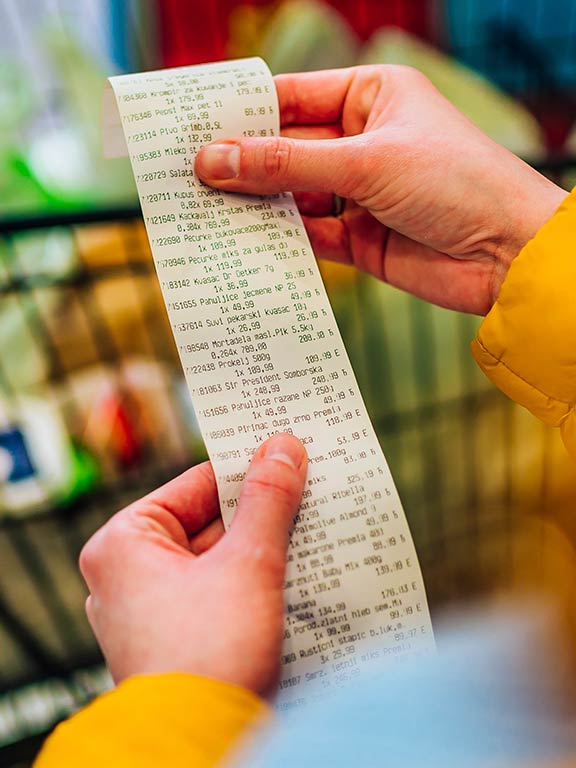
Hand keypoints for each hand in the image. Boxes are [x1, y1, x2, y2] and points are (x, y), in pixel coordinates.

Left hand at [79, 433, 306, 696]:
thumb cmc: (208, 655)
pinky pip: (219, 591)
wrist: (201, 748)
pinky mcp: (176, 638)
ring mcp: (150, 610)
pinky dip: (253, 581)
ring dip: (263, 548)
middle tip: (309, 491)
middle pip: (209, 522)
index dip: (247, 468)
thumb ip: (268, 500)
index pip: (196, 484)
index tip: (288, 454)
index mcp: (123, 542)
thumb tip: (282, 447)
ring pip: (217, 558)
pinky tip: (297, 572)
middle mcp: (128, 573)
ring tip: (312, 529)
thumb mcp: (248, 563)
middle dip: (261, 513)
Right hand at [195, 65, 565, 314]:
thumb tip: (214, 161)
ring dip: (257, 205)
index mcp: (371, 98)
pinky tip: (247, 241)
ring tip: (205, 211)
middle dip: (242, 165)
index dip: (242, 114)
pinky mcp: (360, 240)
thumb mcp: (364, 163)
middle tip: (186, 176)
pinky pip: (309, 235)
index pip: (291, 99)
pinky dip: (281, 240)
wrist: (508, 255)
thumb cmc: (456, 182)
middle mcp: (362, 143)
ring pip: (292, 195)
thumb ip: (286, 165)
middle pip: (286, 150)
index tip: (192, 127)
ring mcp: (360, 193)